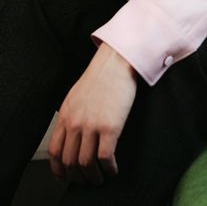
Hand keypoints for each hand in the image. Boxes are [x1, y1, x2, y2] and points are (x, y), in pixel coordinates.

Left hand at [48, 41, 137, 185]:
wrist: (117, 62)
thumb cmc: (101, 76)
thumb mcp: (76, 95)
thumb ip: (72, 115)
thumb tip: (73, 134)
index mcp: (65, 115)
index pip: (55, 151)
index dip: (58, 169)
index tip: (64, 176)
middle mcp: (75, 122)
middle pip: (69, 161)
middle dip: (77, 176)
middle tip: (86, 179)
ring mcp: (92, 125)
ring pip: (86, 164)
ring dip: (93, 177)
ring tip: (100, 178)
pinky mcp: (110, 127)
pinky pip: (105, 158)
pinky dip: (109, 169)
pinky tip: (113, 169)